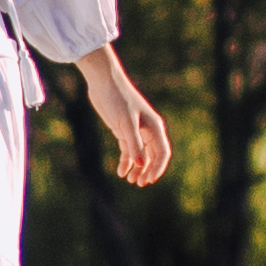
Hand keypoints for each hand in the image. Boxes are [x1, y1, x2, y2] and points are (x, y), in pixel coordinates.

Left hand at [82, 46, 172, 189]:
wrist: (104, 82)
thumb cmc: (118, 99)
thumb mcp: (126, 124)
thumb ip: (134, 144)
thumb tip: (141, 164)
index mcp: (154, 127)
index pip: (162, 153)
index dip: (157, 168)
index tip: (148, 180)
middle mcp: (148, 130)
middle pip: (152, 156)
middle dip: (147, 171)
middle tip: (138, 184)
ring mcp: (136, 130)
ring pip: (141, 154)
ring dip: (137, 168)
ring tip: (130, 180)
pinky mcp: (123, 130)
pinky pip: (128, 150)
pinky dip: (126, 161)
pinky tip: (121, 172)